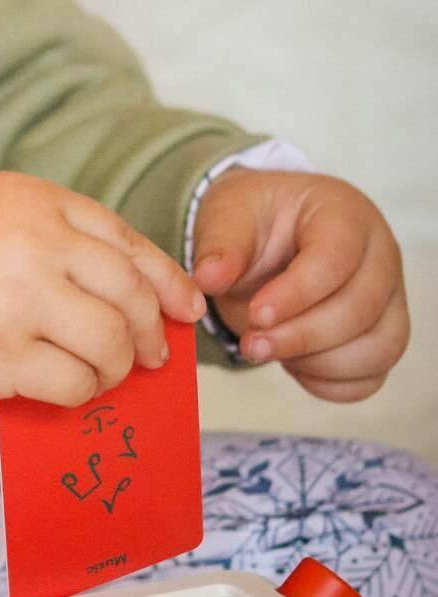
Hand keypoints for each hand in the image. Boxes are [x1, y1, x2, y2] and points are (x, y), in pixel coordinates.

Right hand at [0, 170, 208, 407]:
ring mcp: (17, 301)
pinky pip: (73, 385)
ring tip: (98, 373)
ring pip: (111, 345)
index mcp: (31, 200)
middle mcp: (32, 242)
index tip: (185, 309)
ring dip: (115, 368)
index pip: (126, 242)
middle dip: (151, 332)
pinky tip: (60, 387)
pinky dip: (78, 392)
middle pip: (131, 295)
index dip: (166, 281)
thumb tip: (130, 291)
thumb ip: (52, 235)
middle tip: (149, 353)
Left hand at [191, 168, 409, 400]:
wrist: (266, 239)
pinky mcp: (383, 335)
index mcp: (344, 214)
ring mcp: (389, 299)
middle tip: (250, 345)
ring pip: (380, 347)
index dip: (297, 294)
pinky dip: (330, 381)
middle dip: (302, 336)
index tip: (257, 315)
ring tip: (266, 350)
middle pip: (361, 309)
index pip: (336, 259)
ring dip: (318, 363)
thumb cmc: (254, 223)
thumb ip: (219, 247)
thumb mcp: (228, 218)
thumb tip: (207, 279)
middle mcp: (379, 257)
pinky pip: (372, 375)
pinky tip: (291, 364)